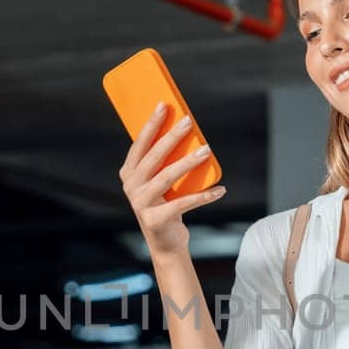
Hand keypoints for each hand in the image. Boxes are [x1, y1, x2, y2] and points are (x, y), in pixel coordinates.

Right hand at [119, 101, 226, 259]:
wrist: (166, 243)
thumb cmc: (166, 205)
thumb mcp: (162, 181)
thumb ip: (166, 161)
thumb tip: (187, 132)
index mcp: (128, 173)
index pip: (140, 144)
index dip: (151, 124)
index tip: (164, 105)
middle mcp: (131, 187)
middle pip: (154, 157)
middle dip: (171, 137)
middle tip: (188, 122)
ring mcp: (140, 204)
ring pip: (167, 177)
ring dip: (188, 162)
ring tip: (206, 150)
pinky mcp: (155, 220)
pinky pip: (183, 203)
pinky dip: (204, 196)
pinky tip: (220, 190)